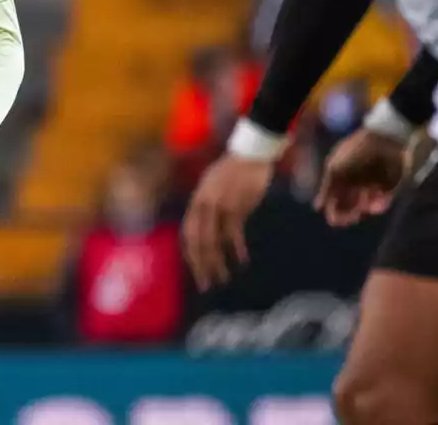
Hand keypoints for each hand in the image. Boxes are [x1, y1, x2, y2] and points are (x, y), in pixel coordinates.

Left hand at [182, 156, 273, 291]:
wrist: (251, 154)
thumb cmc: (233, 170)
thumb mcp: (212, 186)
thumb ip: (206, 206)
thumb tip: (205, 227)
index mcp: (196, 200)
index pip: (187, 233)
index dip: (191, 254)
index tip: (197, 269)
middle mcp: (203, 205)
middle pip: (197, 241)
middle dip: (200, 265)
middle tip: (205, 284)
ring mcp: (219, 206)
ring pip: (213, 241)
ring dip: (217, 263)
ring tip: (222, 278)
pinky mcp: (237, 207)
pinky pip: (233, 234)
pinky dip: (236, 249)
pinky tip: (241, 260)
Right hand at [314, 128, 406, 226]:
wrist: (384, 140)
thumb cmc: (355, 154)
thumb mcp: (335, 170)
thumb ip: (327, 190)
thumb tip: (318, 207)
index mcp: (340, 178)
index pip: (334, 201)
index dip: (334, 211)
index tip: (336, 220)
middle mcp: (354, 184)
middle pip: (349, 206)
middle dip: (349, 213)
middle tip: (353, 216)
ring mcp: (371, 186)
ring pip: (365, 207)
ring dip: (364, 209)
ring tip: (365, 206)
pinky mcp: (388, 188)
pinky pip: (382, 203)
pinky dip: (378, 206)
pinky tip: (376, 205)